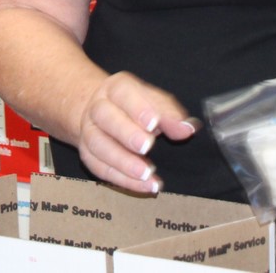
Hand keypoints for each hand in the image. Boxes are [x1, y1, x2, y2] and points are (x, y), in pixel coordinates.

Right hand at [75, 71, 197, 193]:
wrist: (100, 112)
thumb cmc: (135, 107)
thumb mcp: (154, 103)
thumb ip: (170, 115)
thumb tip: (187, 129)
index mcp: (116, 88)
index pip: (123, 92)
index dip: (138, 108)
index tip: (154, 123)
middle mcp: (98, 107)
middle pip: (105, 116)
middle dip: (126, 132)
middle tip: (147, 147)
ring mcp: (89, 130)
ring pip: (98, 144)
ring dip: (122, 161)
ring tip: (146, 173)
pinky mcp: (87, 153)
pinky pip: (99, 167)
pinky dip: (121, 179)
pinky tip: (143, 185)